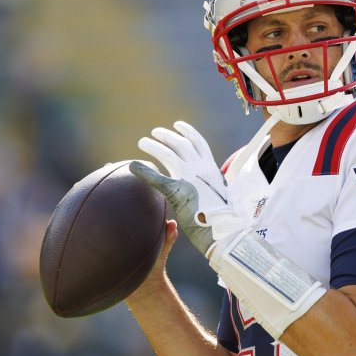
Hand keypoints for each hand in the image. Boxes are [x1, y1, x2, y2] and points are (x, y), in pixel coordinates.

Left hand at [130, 121, 241, 255]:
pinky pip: (156, 178)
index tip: (178, 126)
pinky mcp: (176, 190)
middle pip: (181, 144)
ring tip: (142, 142)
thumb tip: (206, 184)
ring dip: (154, 146)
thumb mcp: (219, 194)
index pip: (199, 143)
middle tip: (155, 133)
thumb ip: (209, 184)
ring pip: (168, 154)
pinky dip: (144, 171)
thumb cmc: (221, 217)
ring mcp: (189, 178)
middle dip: (167, 136)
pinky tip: (133, 166)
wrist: (222, 230)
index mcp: (211, 168)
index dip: (188, 132)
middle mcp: (201, 168)